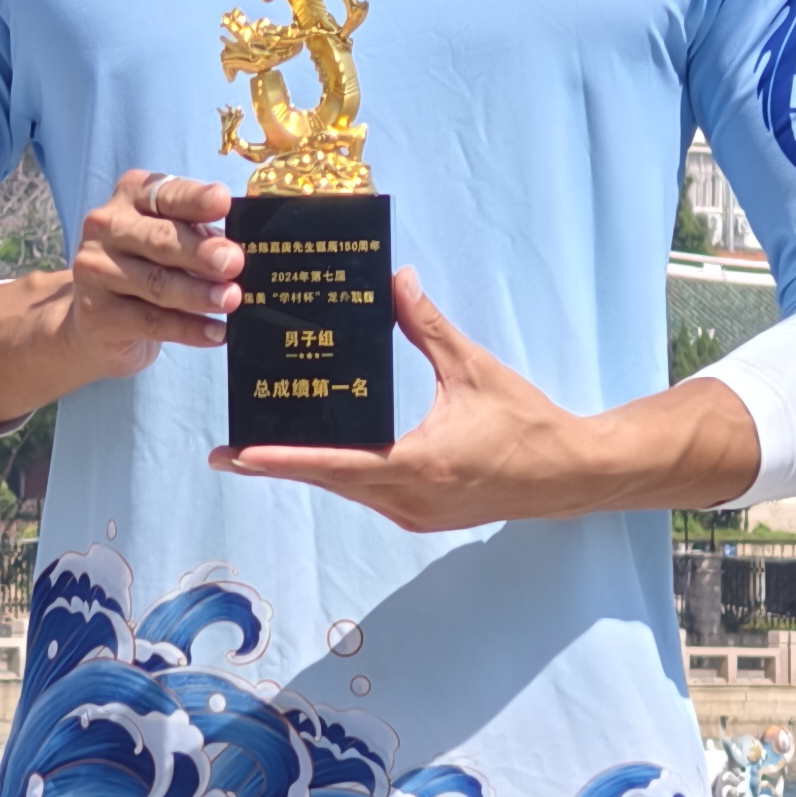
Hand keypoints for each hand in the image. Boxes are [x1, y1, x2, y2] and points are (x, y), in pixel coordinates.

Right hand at [0, 171, 240, 430]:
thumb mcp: (171, 242)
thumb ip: (200, 236)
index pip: (167, 194)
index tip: (223, 202)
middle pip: (159, 239)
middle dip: (200, 251)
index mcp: (131, 197)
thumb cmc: (145, 270)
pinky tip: (216, 333)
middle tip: (233, 262)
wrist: (95, 323)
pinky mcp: (97, 313)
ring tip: (231, 300)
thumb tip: (238, 250)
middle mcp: (106, 227)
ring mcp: (96, 270)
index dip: (195, 199)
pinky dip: (188, 328)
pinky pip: (151, 322)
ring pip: (156, 283)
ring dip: (198, 293)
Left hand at [212, 269, 762, 530]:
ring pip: (347, 492)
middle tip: (226, 452)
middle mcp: (409, 500)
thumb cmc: (526, 421)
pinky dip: (341, 476)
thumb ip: (427, 327)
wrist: (569, 474)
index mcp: (419, 464)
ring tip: (260, 451)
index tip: (236, 455)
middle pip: (329, 482)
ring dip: (307, 472)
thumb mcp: (473, 368)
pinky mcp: (424, 516)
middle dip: (277, 466)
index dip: (281, 460)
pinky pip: (369, 496)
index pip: (334, 464)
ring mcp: (416, 515)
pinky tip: (320, 456)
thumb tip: (395, 280)